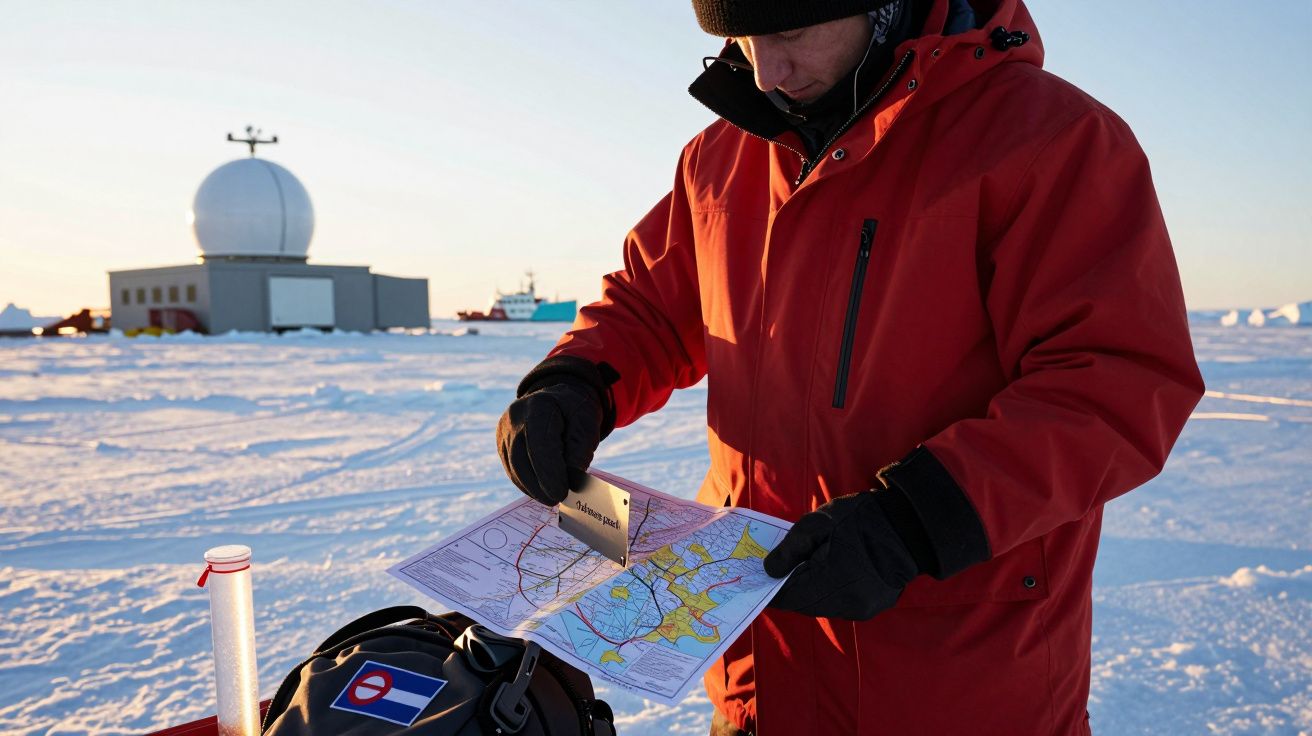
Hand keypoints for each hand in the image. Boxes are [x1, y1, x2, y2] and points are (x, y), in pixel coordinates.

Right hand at [497, 359, 609, 505]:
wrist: (557, 399)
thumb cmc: (575, 412)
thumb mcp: (587, 425)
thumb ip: (580, 451)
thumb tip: (571, 482)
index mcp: (538, 406)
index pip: (540, 444)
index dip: (549, 472)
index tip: (561, 493)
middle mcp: (515, 417)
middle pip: (522, 458)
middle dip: (539, 485)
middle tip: (557, 500)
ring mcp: (504, 431)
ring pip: (514, 467)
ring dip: (532, 488)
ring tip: (551, 498)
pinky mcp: (502, 444)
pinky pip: (511, 469)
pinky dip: (526, 483)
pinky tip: (539, 491)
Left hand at [763, 491, 919, 619]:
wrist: (909, 525)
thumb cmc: (862, 519)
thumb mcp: (818, 523)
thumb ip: (790, 549)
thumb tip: (769, 571)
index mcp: (832, 583)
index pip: (789, 597)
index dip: (771, 589)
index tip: (757, 579)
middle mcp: (847, 605)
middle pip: (804, 604)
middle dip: (789, 588)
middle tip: (778, 570)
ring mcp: (861, 609)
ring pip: (820, 605)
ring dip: (808, 590)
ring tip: (805, 566)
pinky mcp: (871, 608)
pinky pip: (838, 603)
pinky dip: (827, 591)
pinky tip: (827, 571)